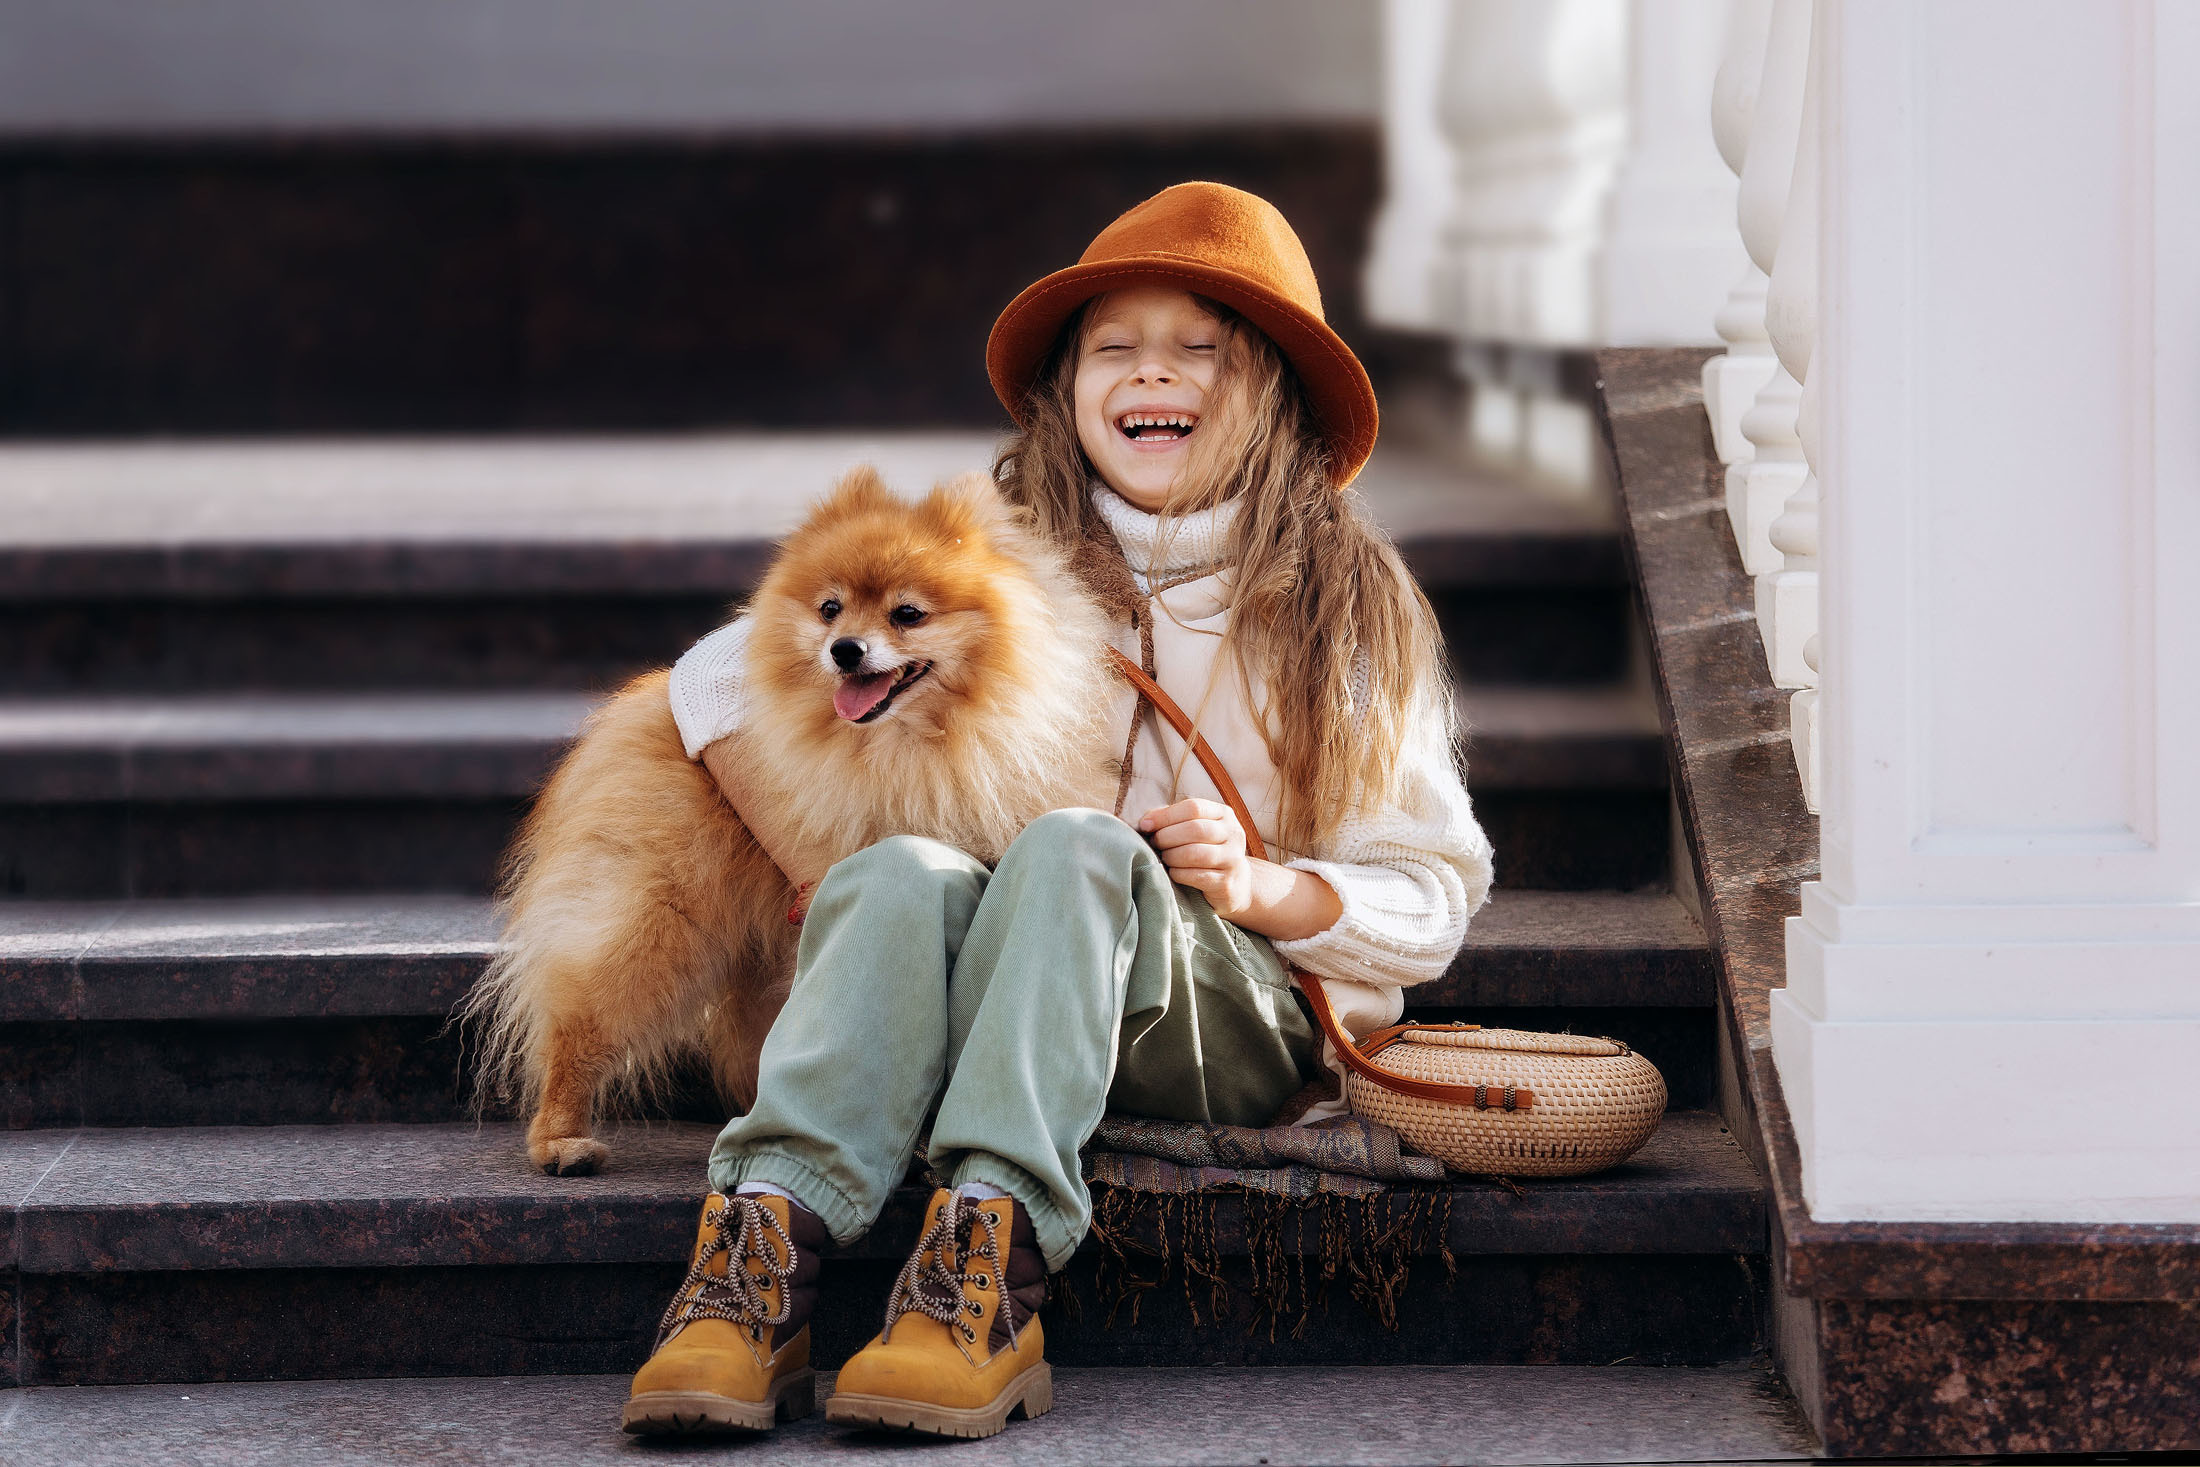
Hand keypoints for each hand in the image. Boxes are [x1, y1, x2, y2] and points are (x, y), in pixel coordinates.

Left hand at [1137, 798, 1254, 919]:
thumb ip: (1171, 819)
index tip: (1145, 825)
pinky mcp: (1226, 883)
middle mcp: (1233, 834)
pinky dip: (1178, 873)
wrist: (1235, 883)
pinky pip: (1196, 876)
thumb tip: (1146, 821)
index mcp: (1223, 814)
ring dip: (1172, 856)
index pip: (1194, 807)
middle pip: (1195, 829)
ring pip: (1195, 853)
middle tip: (1154, 844)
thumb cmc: (1204, 850)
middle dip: (1166, 836)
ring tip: (1164, 858)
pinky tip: (1173, 872)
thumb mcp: (1193, 829)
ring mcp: (1232, 859)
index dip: (1165, 816)